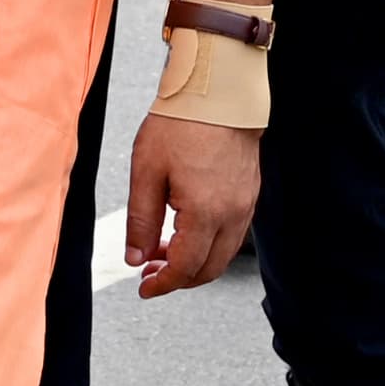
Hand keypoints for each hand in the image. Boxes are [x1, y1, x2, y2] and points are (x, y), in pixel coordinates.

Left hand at [125, 113, 259, 295]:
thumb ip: (140, 220)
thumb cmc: (179, 127)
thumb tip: (135, 258)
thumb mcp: (146, 172)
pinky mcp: (249, 195)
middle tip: (148, 274)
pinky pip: (231, 234)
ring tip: (158, 253)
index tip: (143, 289)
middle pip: (210, 269)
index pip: (186, 267)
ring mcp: (246, 206)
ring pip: (223, 254)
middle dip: (178, 279)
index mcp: (206, 213)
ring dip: (193, 262)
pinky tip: (181, 232)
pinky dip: (207, 244)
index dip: (162, 284)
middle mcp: (233, 215)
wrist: (219, 96)